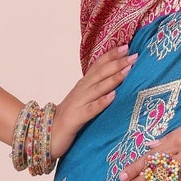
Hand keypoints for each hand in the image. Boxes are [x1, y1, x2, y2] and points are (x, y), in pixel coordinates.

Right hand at [49, 44, 136, 159]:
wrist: (46, 134)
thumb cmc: (70, 117)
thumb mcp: (84, 100)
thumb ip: (97, 90)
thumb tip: (116, 81)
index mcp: (84, 85)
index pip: (98, 66)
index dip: (111, 56)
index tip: (127, 46)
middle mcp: (81, 90)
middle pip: (100, 73)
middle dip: (117, 63)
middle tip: (134, 55)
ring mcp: (78, 103)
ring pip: (98, 88)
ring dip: (113, 78)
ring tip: (128, 70)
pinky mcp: (76, 118)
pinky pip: (91, 109)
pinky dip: (102, 102)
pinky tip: (113, 96)